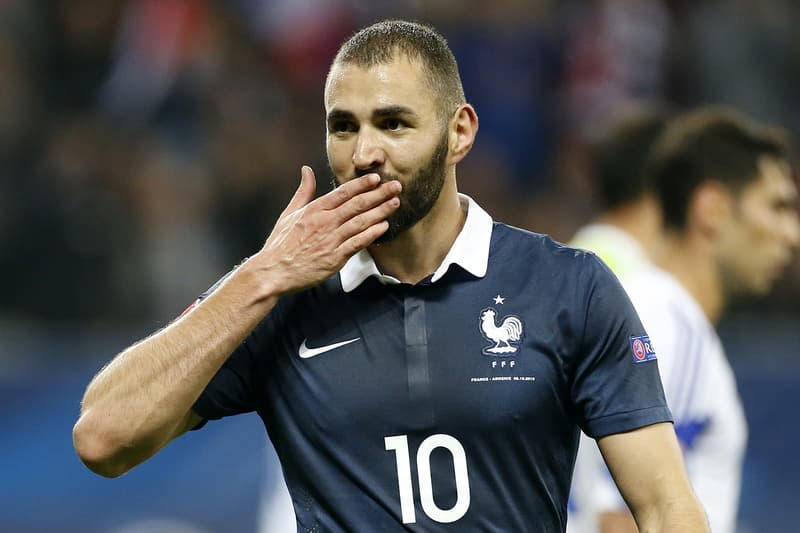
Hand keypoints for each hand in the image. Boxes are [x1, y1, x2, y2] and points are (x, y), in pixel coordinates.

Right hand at [252, 166, 400, 293]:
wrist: (273, 273)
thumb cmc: (280, 244)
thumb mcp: (289, 213)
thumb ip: (303, 192)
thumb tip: (307, 170)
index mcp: (313, 210)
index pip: (342, 193)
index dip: (361, 184)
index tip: (376, 178)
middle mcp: (324, 223)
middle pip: (356, 204)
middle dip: (378, 194)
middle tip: (396, 186)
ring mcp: (330, 240)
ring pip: (360, 222)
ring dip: (380, 211)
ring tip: (395, 203)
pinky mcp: (334, 258)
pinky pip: (357, 243)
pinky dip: (371, 234)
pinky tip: (384, 227)